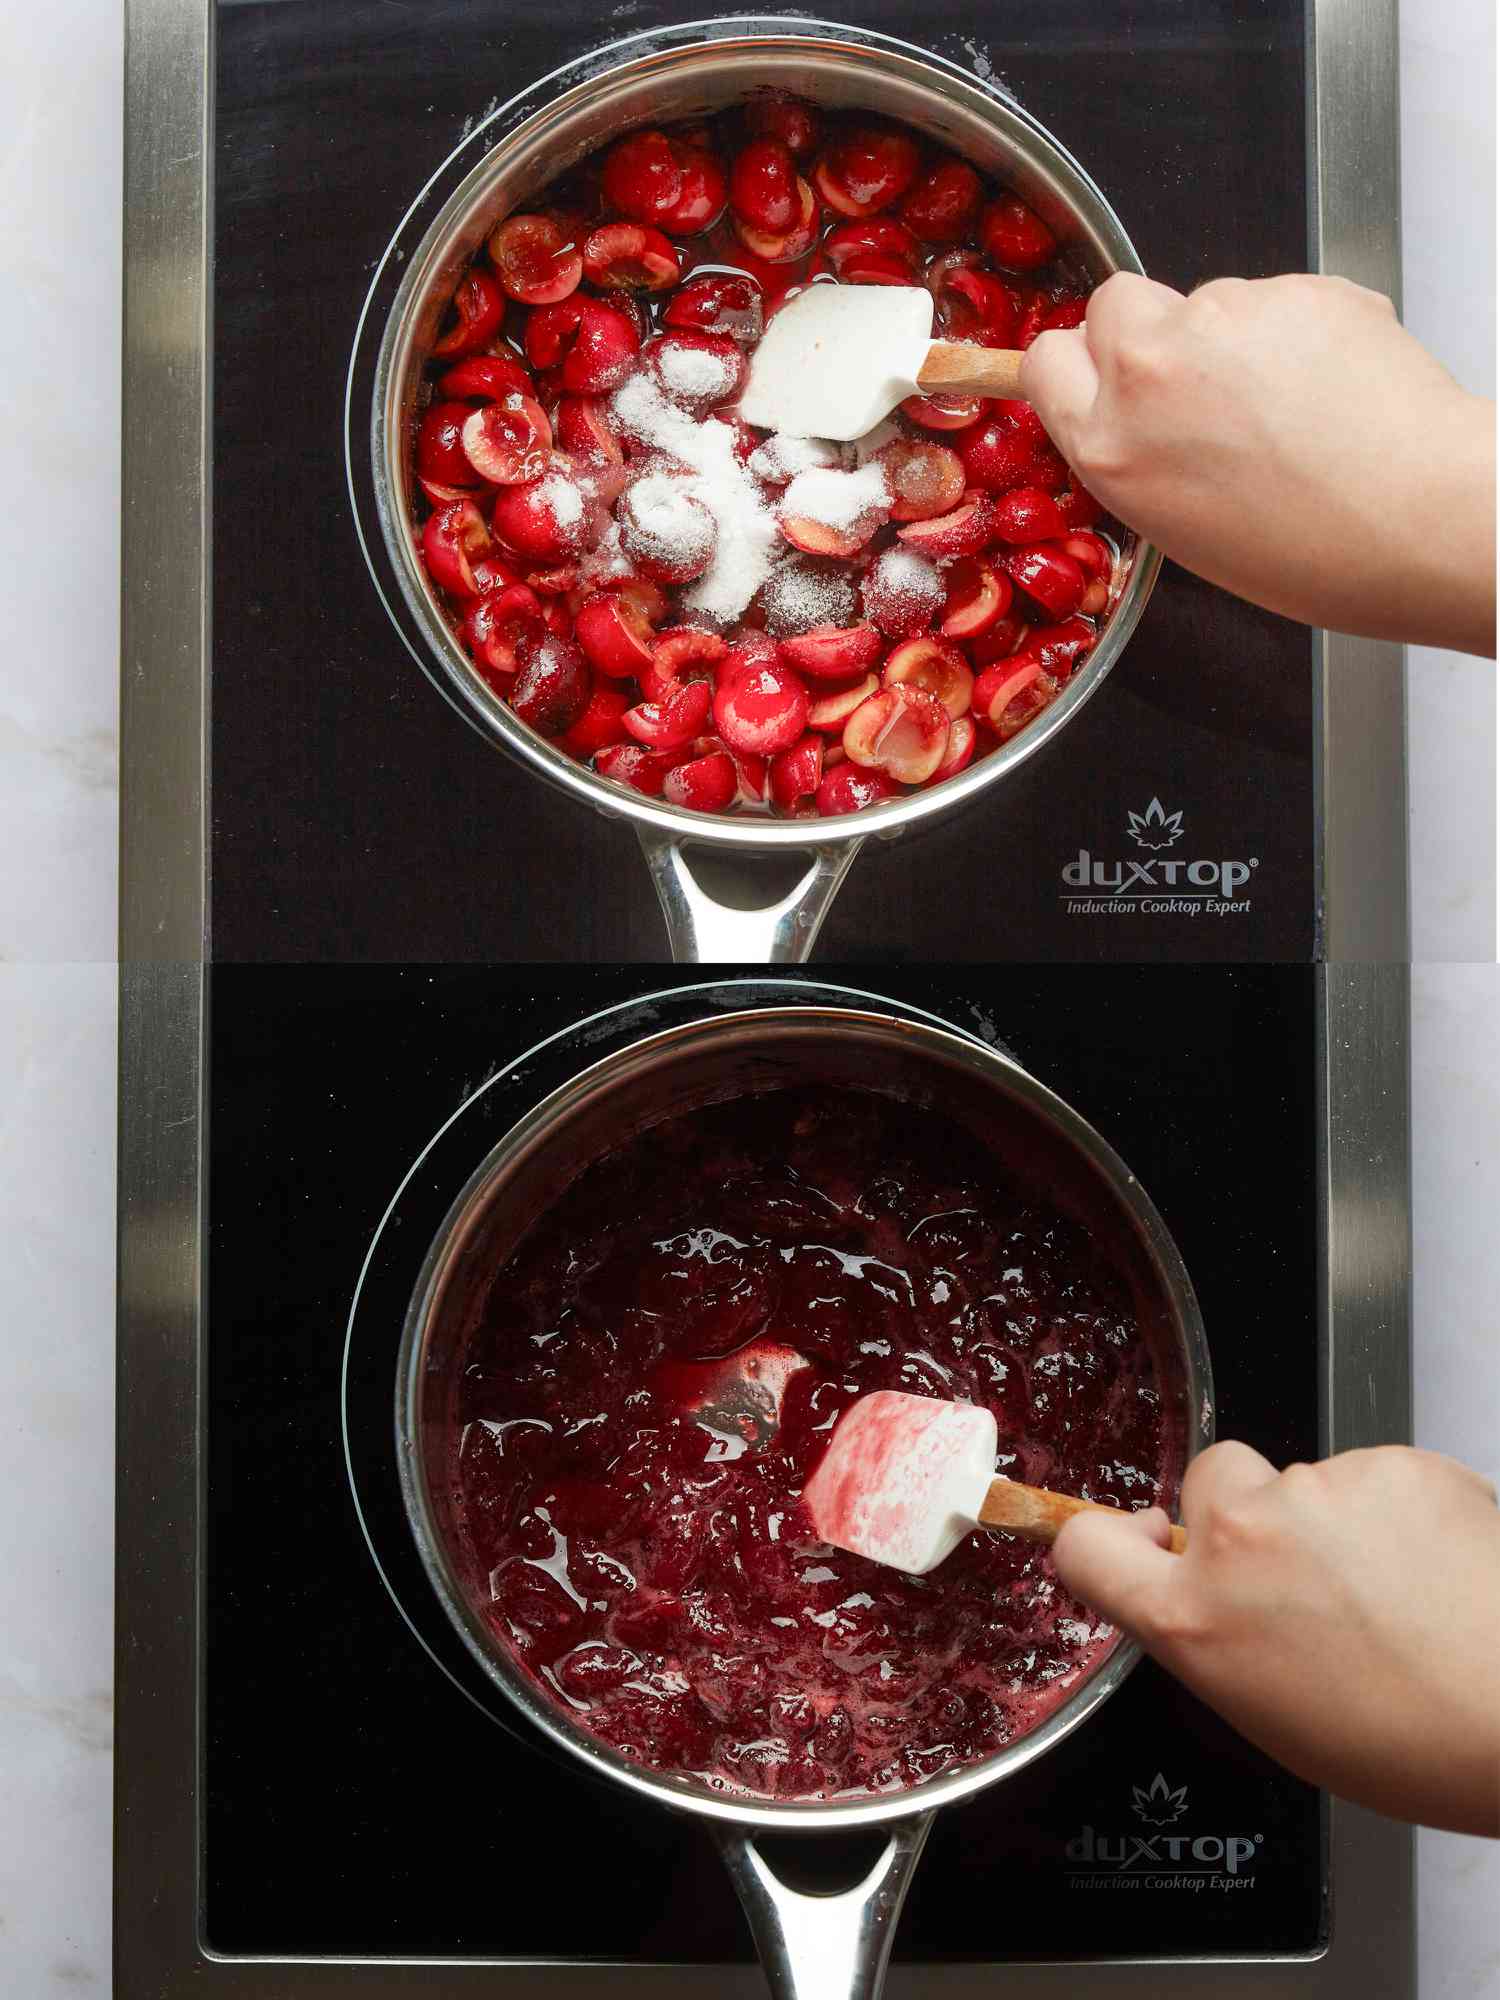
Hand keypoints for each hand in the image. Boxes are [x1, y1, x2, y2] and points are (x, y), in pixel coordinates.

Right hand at [1020, 273, 1496, 656]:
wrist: (1419, 519)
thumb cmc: (1314, 552)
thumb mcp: (1180, 528)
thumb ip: (1136, 454)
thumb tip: (1137, 416)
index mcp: (1112, 444)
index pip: (1048, 358)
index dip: (1082, 365)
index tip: (1104, 379)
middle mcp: (1153, 370)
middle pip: (1113, 304)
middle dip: (1146, 331)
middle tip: (1196, 382)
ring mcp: (1225, 319)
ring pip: (1206, 301)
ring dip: (1234, 338)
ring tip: (1288, 406)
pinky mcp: (1295, 287)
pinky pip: (1278, 298)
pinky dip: (1298, 331)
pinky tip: (1329, 386)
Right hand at [1053, 1441, 1499, 1834]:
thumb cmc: (1422, 1744)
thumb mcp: (1276, 1719)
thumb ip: (1219, 1639)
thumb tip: (1218, 1606)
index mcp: (1196, 1620)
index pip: (1087, 1546)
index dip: (1107, 1539)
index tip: (1136, 1539)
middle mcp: (1241, 1540)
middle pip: (1208, 1481)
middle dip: (1244, 1512)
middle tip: (1307, 1575)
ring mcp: (1314, 1491)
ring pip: (1300, 1480)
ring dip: (1333, 1519)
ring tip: (1398, 1590)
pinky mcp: (1387, 1463)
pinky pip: (1371, 1474)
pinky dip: (1397, 1509)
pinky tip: (1433, 1566)